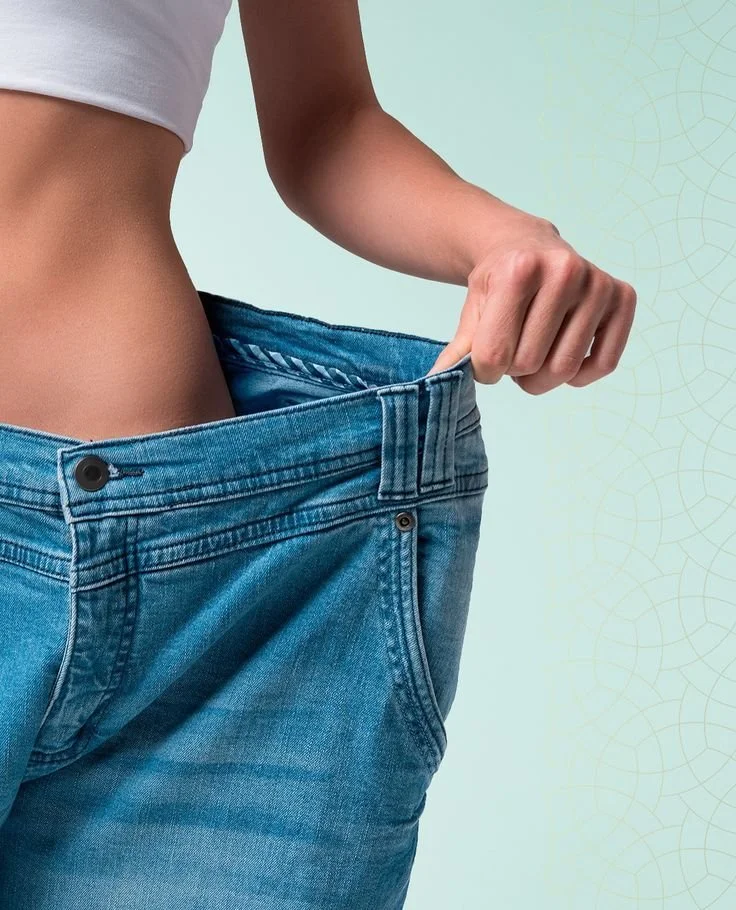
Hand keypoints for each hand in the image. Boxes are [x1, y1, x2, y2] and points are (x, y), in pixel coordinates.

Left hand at [427, 208, 636, 393]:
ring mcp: (597, 283)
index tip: (485, 358)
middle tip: (512, 348)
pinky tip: (562, 354)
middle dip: (513, 370)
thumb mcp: (472, 309)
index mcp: (520, 270)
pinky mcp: (622, 297)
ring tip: (532, 350)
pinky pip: (602, 364)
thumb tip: (438, 383)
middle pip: (529, 364)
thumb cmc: (498, 282)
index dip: (484, 370)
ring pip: (564, 369)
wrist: (525, 245)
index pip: (495, 355)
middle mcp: (565, 270)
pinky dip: (579, 375)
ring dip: (541, 376)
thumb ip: (459, 351)